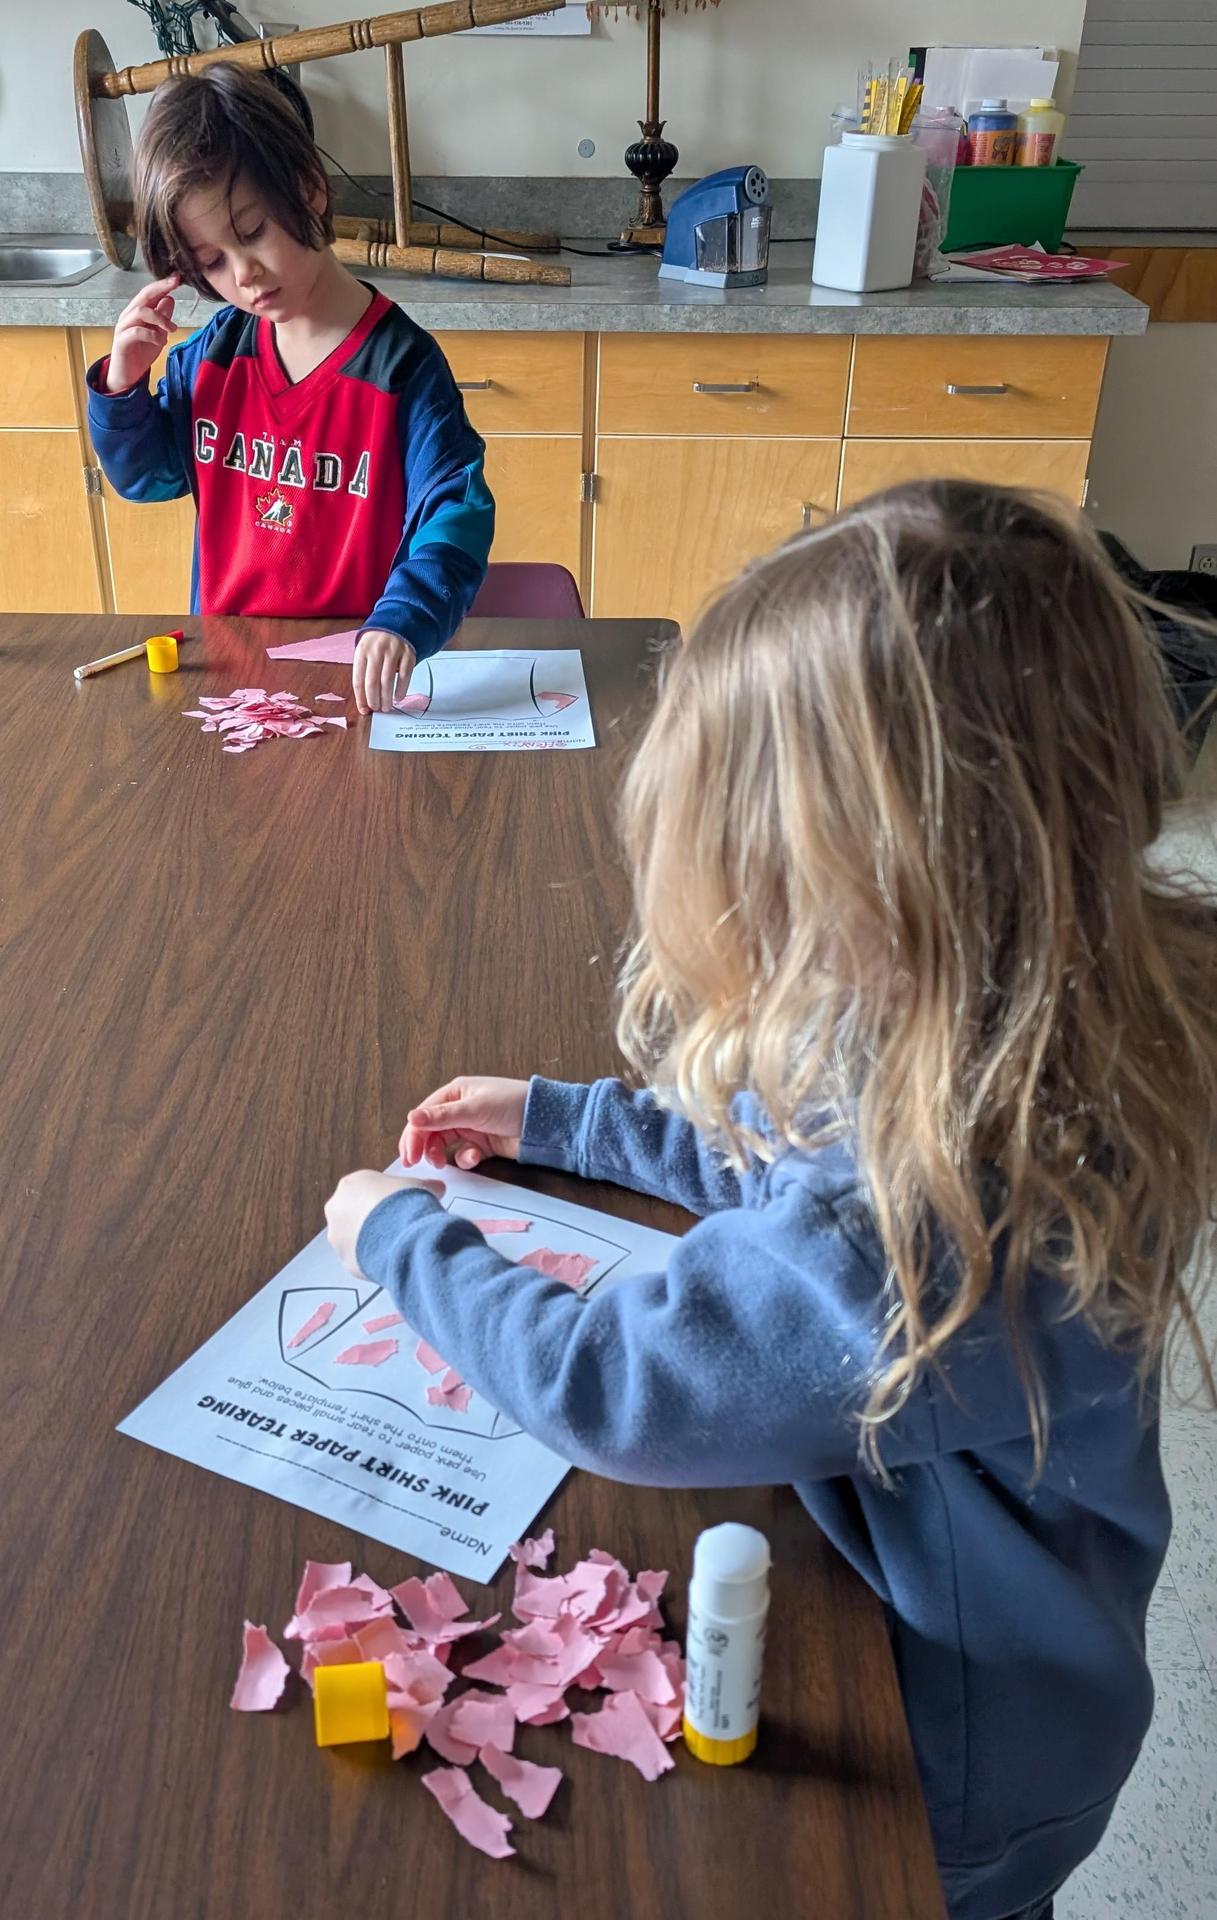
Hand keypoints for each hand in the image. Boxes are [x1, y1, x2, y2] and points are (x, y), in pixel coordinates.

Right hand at [107, 273, 179, 392]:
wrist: (127, 375)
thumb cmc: (141, 353)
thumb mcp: (158, 334)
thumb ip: (162, 318)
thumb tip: (169, 299)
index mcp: (138, 311)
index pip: (150, 293)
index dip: (163, 284)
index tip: (178, 277)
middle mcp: (129, 315)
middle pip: (144, 295)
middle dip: (160, 288)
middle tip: (176, 284)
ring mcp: (124, 327)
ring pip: (140, 311)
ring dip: (160, 318)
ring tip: (171, 329)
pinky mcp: (122, 341)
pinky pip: (137, 331)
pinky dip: (152, 334)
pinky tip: (161, 341)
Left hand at [325, 1169, 440, 1274]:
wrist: (401, 1235)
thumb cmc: (404, 1205)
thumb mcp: (419, 1186)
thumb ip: (424, 1186)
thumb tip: (436, 1187)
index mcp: (350, 1184)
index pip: (364, 1189)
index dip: (384, 1197)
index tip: (397, 1204)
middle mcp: (337, 1208)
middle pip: (354, 1212)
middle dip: (372, 1218)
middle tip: (395, 1223)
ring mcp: (337, 1235)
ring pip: (354, 1237)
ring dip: (370, 1239)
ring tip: (395, 1242)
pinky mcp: (344, 1259)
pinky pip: (359, 1257)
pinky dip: (371, 1257)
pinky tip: (390, 1255)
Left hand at [354, 629, 415, 714]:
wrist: (396, 625)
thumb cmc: (377, 644)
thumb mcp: (365, 652)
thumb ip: (364, 672)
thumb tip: (365, 701)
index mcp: (362, 651)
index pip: (358, 679)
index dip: (361, 698)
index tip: (364, 709)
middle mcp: (377, 650)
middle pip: (372, 681)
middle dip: (373, 700)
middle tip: (377, 709)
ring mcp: (393, 651)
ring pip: (388, 680)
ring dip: (386, 698)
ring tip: (386, 707)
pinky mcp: (408, 654)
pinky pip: (404, 676)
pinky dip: (401, 689)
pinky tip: (398, 697)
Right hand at [400, 1076, 528, 1171]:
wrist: (544, 1122)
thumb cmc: (511, 1104)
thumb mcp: (474, 1109)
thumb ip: (442, 1117)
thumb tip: (411, 1117)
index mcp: (455, 1093)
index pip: (425, 1114)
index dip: (413, 1134)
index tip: (409, 1155)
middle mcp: (460, 1109)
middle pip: (431, 1131)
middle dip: (423, 1147)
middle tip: (416, 1164)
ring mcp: (471, 1127)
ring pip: (444, 1144)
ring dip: (441, 1154)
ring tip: (442, 1163)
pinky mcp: (483, 1144)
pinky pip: (464, 1154)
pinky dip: (465, 1159)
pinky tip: (474, 1158)